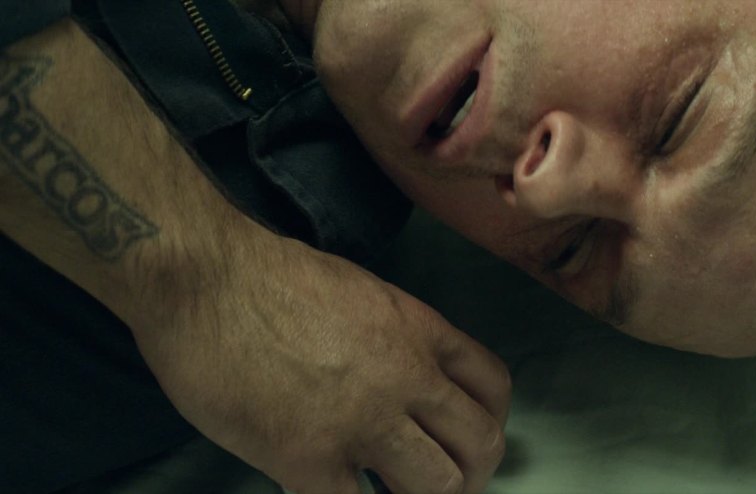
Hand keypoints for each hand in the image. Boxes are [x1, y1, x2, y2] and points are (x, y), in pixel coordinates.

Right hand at [132, 226, 511, 493]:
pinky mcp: (310, 460)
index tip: (465, 437)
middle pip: (481, 444)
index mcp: (419, 330)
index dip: (488, 420)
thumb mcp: (359, 291)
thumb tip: (402, 382)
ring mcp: (363, 422)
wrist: (205, 282)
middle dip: (471, 472)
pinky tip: (333, 491)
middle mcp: (407, 377)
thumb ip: (394, 339)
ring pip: (439, 487)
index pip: (493, 385)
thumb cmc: (270, 277)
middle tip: (441, 482)